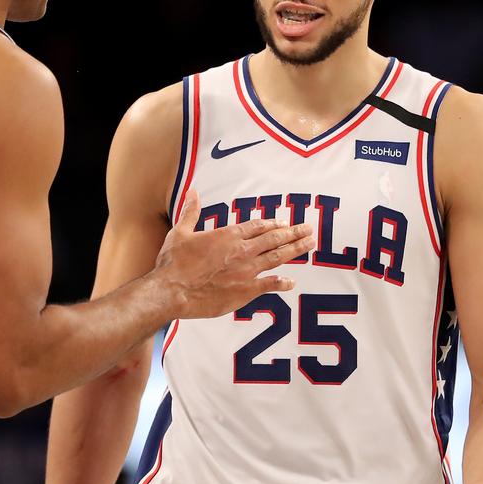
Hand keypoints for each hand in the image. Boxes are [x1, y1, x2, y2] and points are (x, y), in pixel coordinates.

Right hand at [152, 190, 313, 318]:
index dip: (273, 224)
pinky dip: (282, 283)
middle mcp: (242, 250)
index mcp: (228, 235)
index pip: (257, 226)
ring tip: (310, 243)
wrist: (172, 290)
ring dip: (295, 249)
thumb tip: (192, 192)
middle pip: (274, 239)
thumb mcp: (180, 232)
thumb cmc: (173, 263)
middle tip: (309, 229)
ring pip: (277, 257)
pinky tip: (292, 282)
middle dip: (293, 233)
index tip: (285, 223)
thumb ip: (191, 212)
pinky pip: (270, 285)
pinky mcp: (246, 291)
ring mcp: (246, 271)